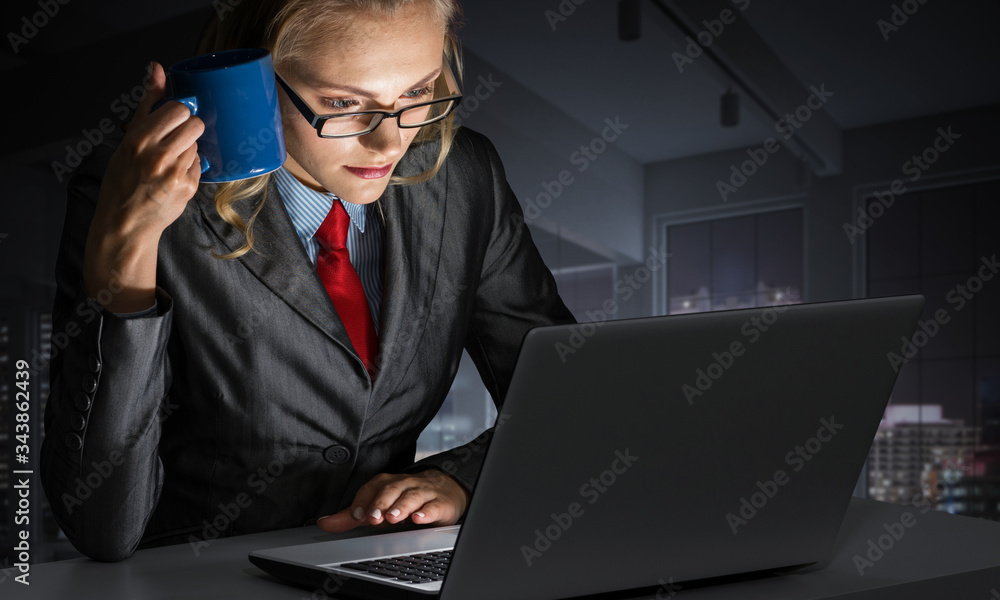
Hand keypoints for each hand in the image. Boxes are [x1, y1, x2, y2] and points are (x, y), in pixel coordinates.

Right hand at [95, 60, 205, 239]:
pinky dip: (190, 167)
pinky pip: (199, 164)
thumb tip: (157, 68)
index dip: (178, 113)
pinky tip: (173, 176)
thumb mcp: (127, 138)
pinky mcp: (188, 187)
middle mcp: (158, 155)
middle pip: (195, 124)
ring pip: (197, 144)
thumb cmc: (123, 177)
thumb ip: (147, 104)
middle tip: (174, 139)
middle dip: (188, 128)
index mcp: (139, 139)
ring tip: (168, 162)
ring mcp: (176, 173)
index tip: (171, 120)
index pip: (179, 109)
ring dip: (187, 149)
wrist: (125, 221)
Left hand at [318, 470, 469, 533]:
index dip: (363, 500)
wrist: (446, 490)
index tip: (356, 515)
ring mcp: (423, 493)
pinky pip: (434, 506)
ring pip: (411, 497)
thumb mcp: (380, 505)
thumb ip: (352, 516)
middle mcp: (404, 485)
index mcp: (388, 484)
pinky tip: (420, 518)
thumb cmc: (408, 498)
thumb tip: (325, 523)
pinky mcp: (440, 504)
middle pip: (391, 490)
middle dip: (381, 503)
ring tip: (393, 517)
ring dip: (401, 507)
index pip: (372, 488)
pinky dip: (426, 512)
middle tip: (373, 518)